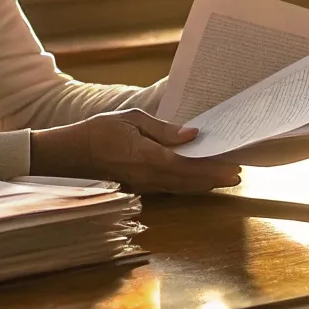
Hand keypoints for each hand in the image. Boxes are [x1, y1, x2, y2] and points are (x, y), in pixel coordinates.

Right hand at [29, 109, 240, 194]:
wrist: (69, 155)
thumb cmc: (98, 131)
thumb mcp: (131, 120)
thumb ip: (163, 129)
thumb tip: (192, 134)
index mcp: (147, 158)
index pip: (188, 166)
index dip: (213, 169)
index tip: (234, 167)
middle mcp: (148, 178)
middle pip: (189, 182)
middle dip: (215, 179)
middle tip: (239, 175)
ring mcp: (144, 186)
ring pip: (181, 188)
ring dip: (204, 184)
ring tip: (224, 178)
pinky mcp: (139, 187)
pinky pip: (170, 188)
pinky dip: (187, 184)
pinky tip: (197, 179)